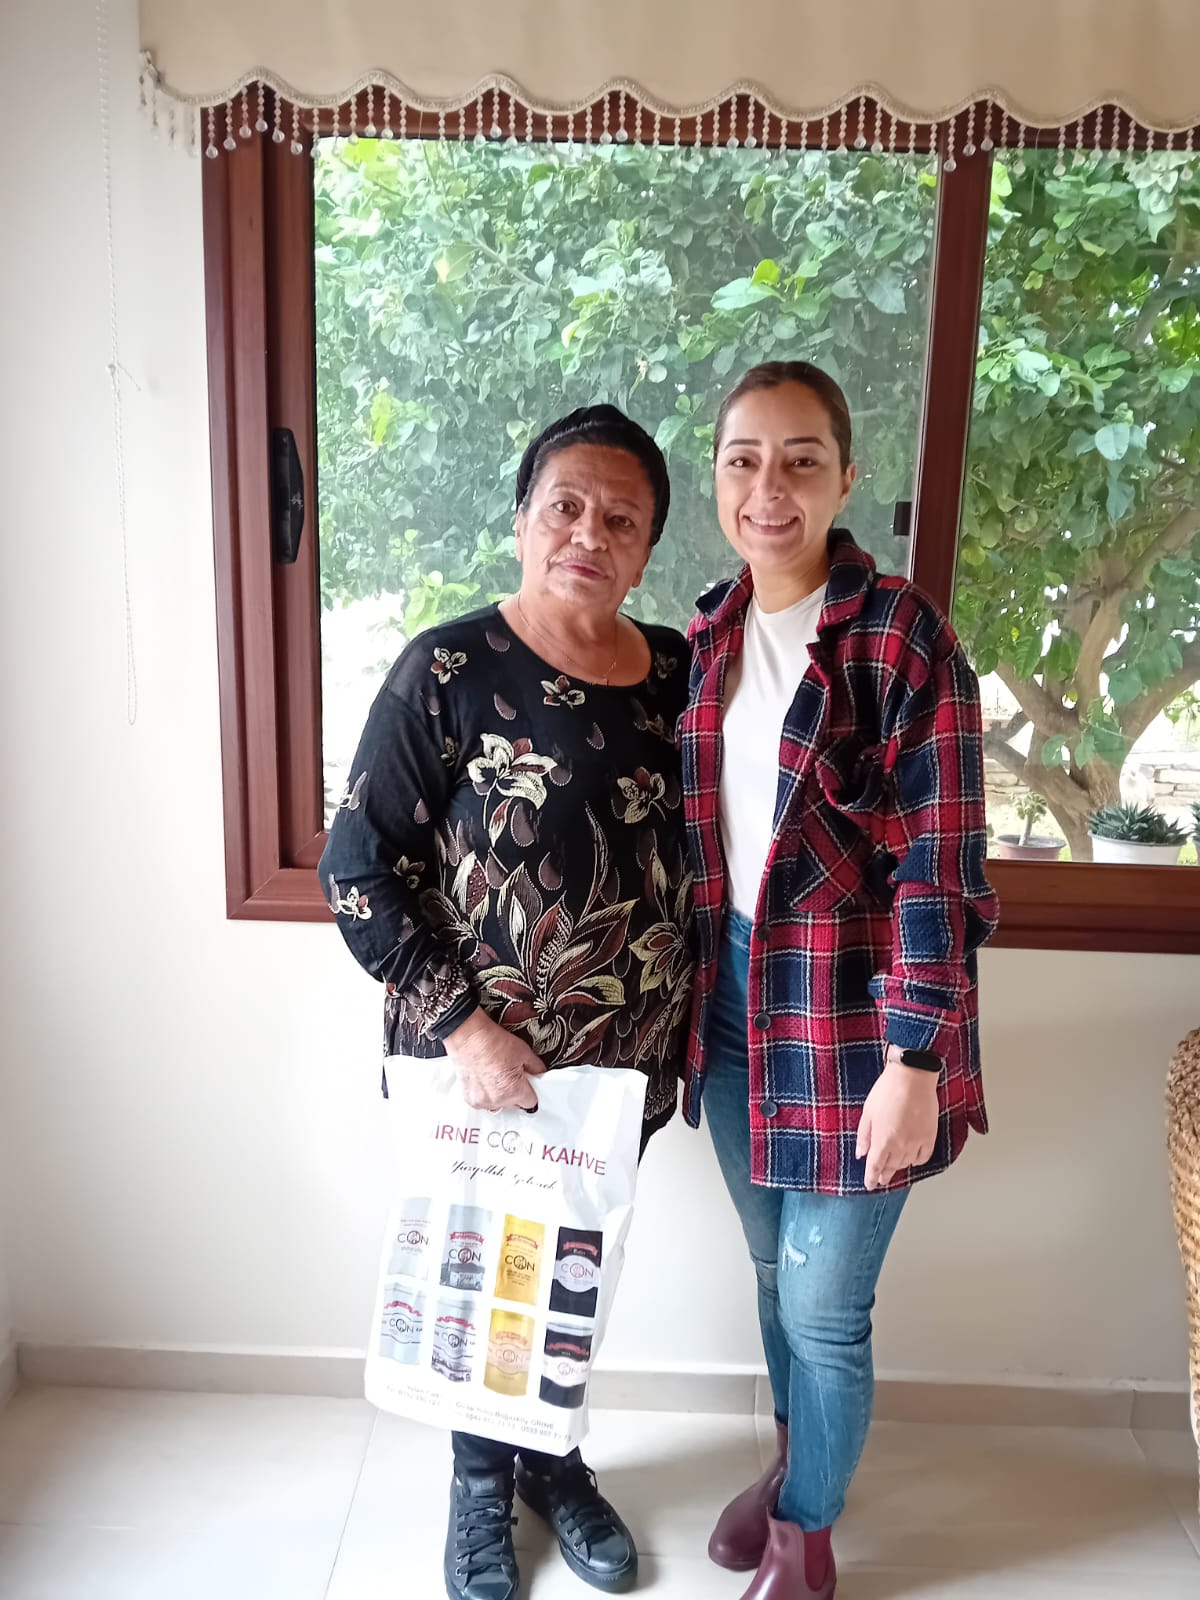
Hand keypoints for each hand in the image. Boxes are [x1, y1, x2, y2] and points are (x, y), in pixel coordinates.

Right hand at [441, 1009, 546, 1111]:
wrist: (468, 1037)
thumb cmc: (492, 1042)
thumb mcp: (523, 1051)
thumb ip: (536, 1067)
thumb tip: (540, 1073)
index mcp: (514, 1091)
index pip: (531, 1102)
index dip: (532, 1091)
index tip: (529, 1084)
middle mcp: (497, 1101)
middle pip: (515, 1105)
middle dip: (516, 1093)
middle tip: (512, 1075)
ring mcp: (482, 1101)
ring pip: (499, 1105)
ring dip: (501, 1095)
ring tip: (496, 1075)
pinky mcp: (469, 1099)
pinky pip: (484, 1102)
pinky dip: (485, 1094)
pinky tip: (485, 1078)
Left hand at [856, 1047, 939, 1190]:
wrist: (913, 1077)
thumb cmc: (888, 1089)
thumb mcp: (868, 1112)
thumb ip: (864, 1136)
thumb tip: (861, 1152)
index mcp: (882, 1140)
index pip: (875, 1167)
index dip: (871, 1178)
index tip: (870, 1185)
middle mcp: (900, 1146)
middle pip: (891, 1167)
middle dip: (884, 1175)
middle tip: (881, 1180)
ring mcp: (917, 1142)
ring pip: (906, 1163)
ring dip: (899, 1167)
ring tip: (894, 1167)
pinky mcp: (930, 1136)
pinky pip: (924, 1157)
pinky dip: (917, 1160)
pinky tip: (912, 1159)